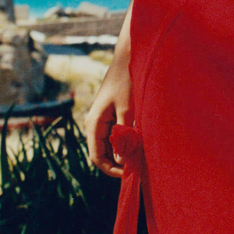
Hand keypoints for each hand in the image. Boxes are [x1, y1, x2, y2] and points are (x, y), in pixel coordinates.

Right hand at [84, 52, 133, 178]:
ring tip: (140, 157)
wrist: (127, 59)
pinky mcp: (111, 116)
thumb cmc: (126, 81)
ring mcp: (103, 120)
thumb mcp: (127, 109)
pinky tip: (139, 143)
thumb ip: (124, 135)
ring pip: (110, 146)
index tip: (129, 174)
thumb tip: (122, 160)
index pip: (96, 157)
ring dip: (122, 153)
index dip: (111, 169)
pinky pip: (115, 136)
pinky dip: (125, 142)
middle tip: (137, 168)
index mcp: (94, 124)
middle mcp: (95, 124)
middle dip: (118, 162)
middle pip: (102, 153)